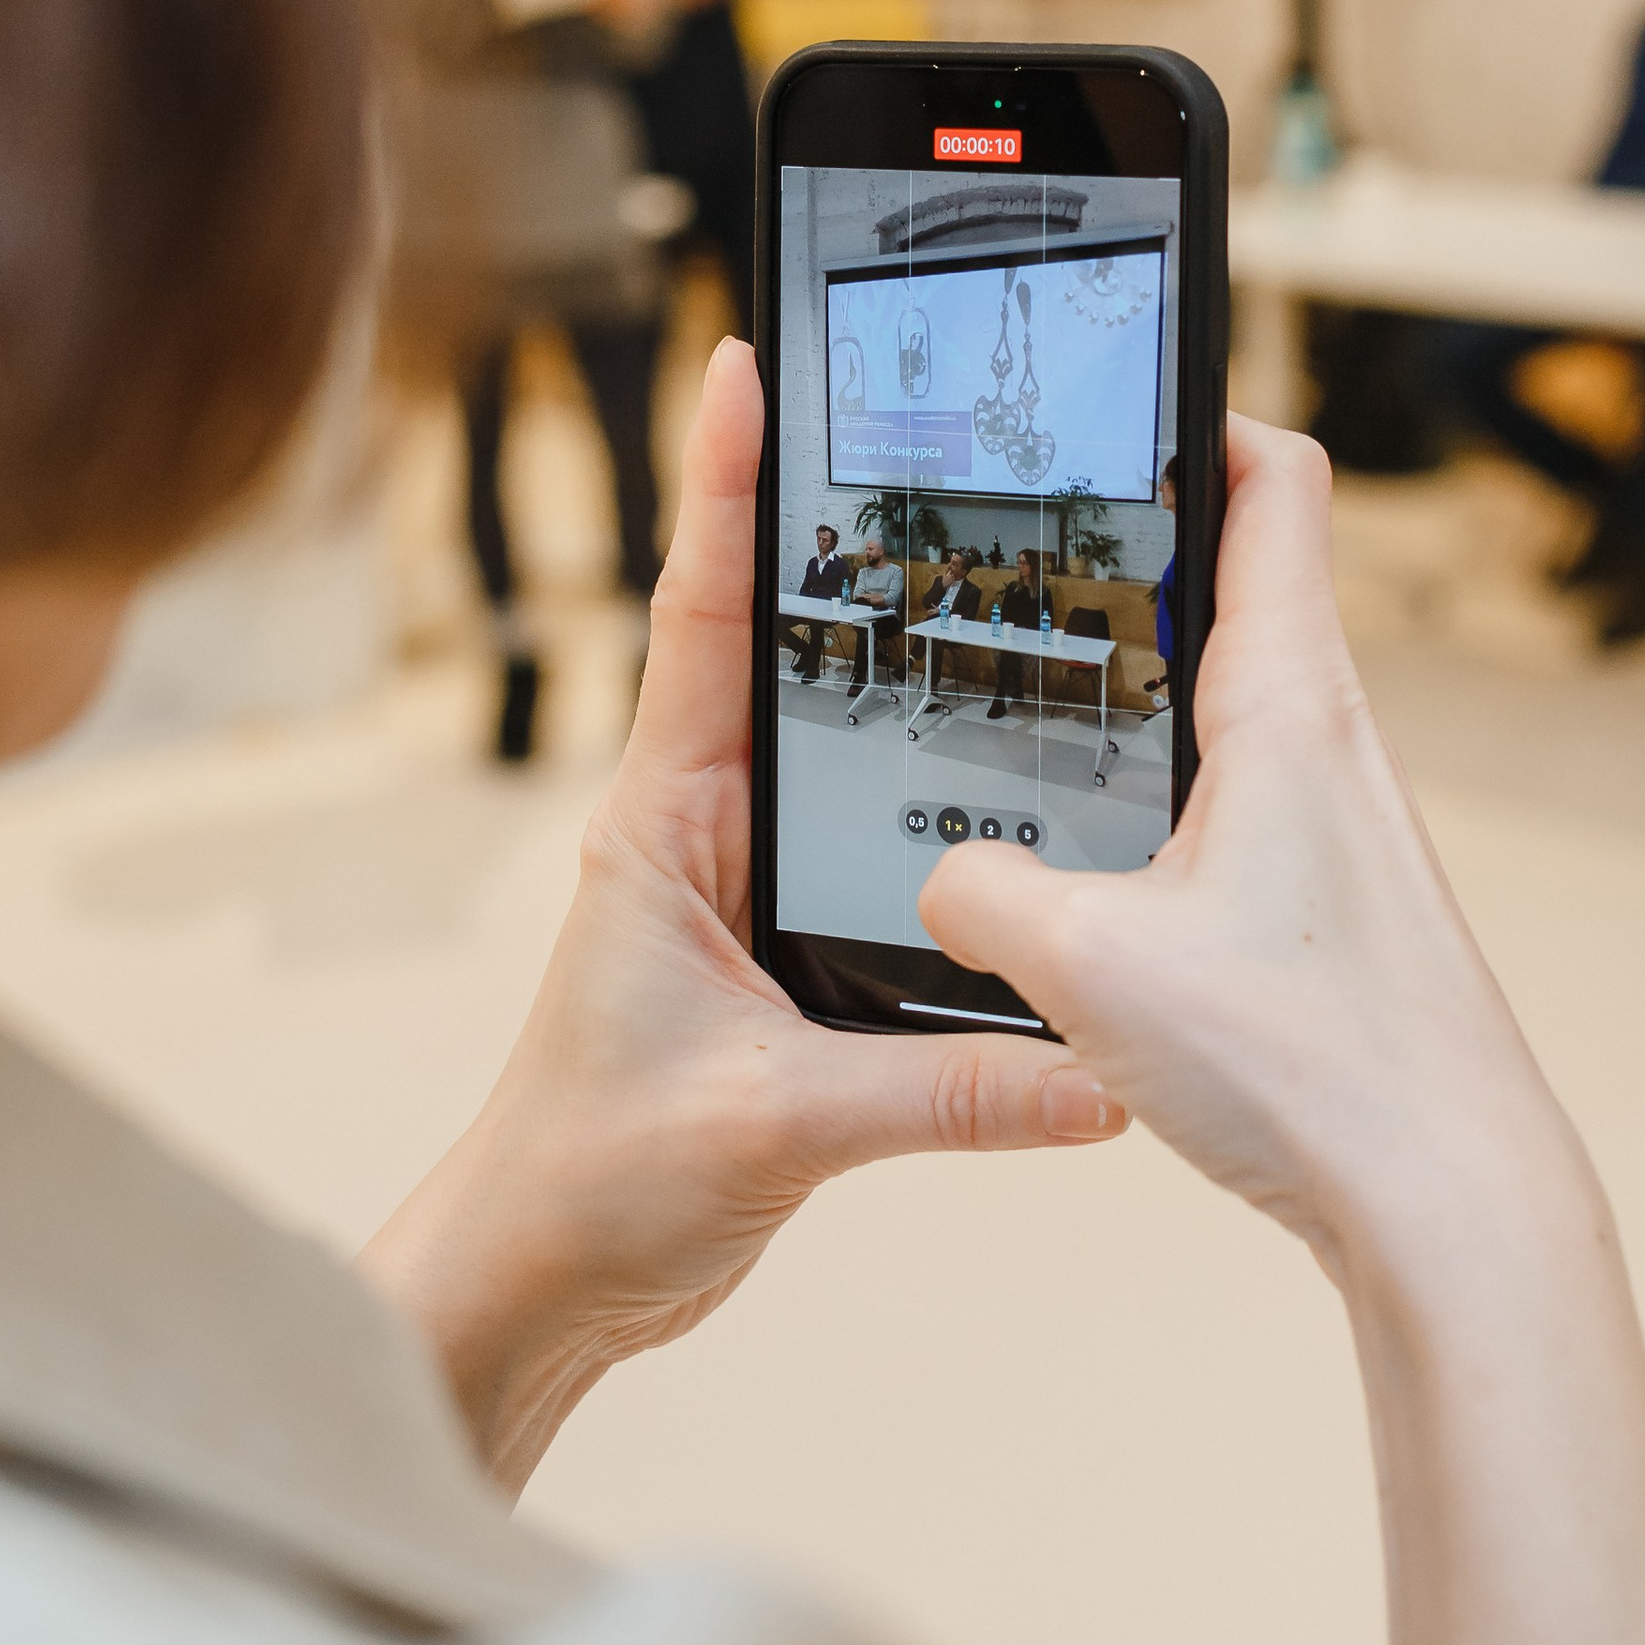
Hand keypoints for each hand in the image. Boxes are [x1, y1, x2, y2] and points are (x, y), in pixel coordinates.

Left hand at [360, 343, 1124, 1492]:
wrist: (543, 1286)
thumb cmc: (594, 1182)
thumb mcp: (773, 1125)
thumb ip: (942, 1094)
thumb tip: (1101, 1075)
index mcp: (668, 818)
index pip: (703, 613)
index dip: (727, 483)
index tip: (748, 358)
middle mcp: (706, 825)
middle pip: (785, 643)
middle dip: (845, 525)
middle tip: (929, 416)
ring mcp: (747, 881)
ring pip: (841, 736)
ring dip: (904, 653)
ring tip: (1006, 554)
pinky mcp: (789, 950)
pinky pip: (875, 840)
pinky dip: (939, 795)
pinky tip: (1023, 774)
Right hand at [920, 419, 1578, 1279]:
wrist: (1456, 1208)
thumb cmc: (1319, 1069)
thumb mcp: (1089, 968)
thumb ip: (983, 898)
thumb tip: (946, 885)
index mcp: (1289, 704)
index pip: (1271, 486)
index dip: (1201, 412)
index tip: (1119, 388)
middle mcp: (1336, 744)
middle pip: (1248, 586)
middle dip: (1141, 552)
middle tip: (1035, 545)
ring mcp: (1348, 829)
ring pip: (1242, 706)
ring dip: (1154, 687)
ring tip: (1046, 701)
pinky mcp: (1345, 910)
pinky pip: (1247, 805)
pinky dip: (1173, 795)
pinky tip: (1105, 868)